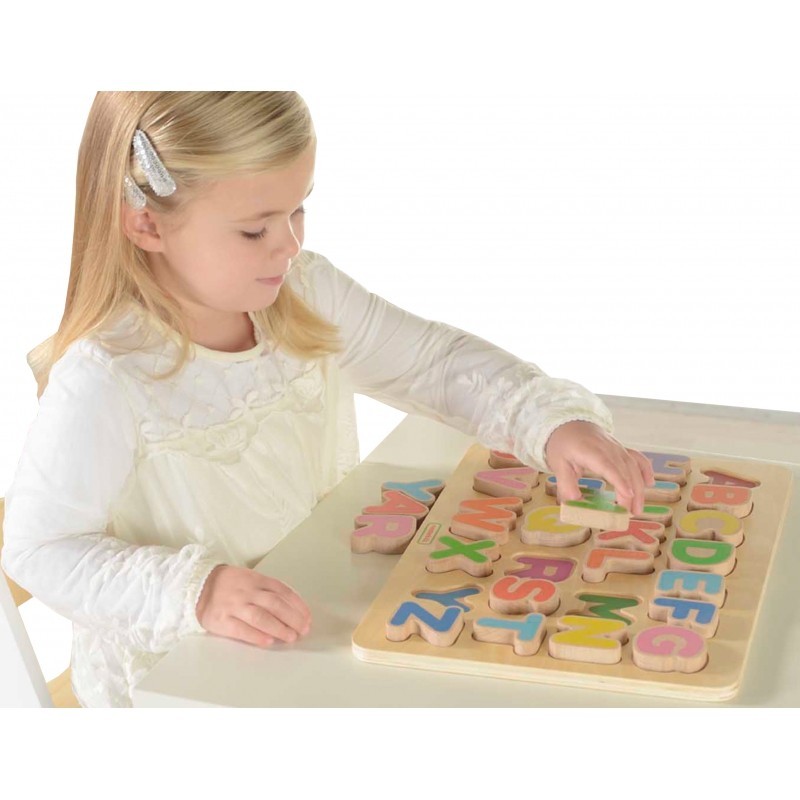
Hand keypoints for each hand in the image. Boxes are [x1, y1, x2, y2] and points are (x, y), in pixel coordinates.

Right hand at [195, 565, 311, 647]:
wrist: (198, 587)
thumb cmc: (229, 585)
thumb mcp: (250, 579)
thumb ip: (269, 590)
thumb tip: (294, 607)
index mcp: (256, 579)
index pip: (282, 591)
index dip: (297, 605)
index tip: (307, 617)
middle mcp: (247, 591)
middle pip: (275, 604)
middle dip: (292, 618)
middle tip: (304, 629)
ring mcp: (234, 606)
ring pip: (260, 617)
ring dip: (278, 628)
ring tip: (291, 637)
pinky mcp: (222, 620)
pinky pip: (241, 629)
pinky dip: (256, 636)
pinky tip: (269, 641)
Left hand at [544, 420, 654, 514]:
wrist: (569, 424)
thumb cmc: (563, 445)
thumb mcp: (558, 464)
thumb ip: (566, 483)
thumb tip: (574, 502)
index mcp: (591, 451)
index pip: (609, 466)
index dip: (620, 480)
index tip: (628, 495)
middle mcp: (608, 448)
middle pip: (625, 469)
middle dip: (632, 492)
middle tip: (631, 513)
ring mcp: (617, 448)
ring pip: (634, 466)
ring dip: (639, 487)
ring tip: (638, 508)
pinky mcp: (622, 449)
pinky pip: (637, 457)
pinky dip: (645, 469)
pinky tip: (650, 483)